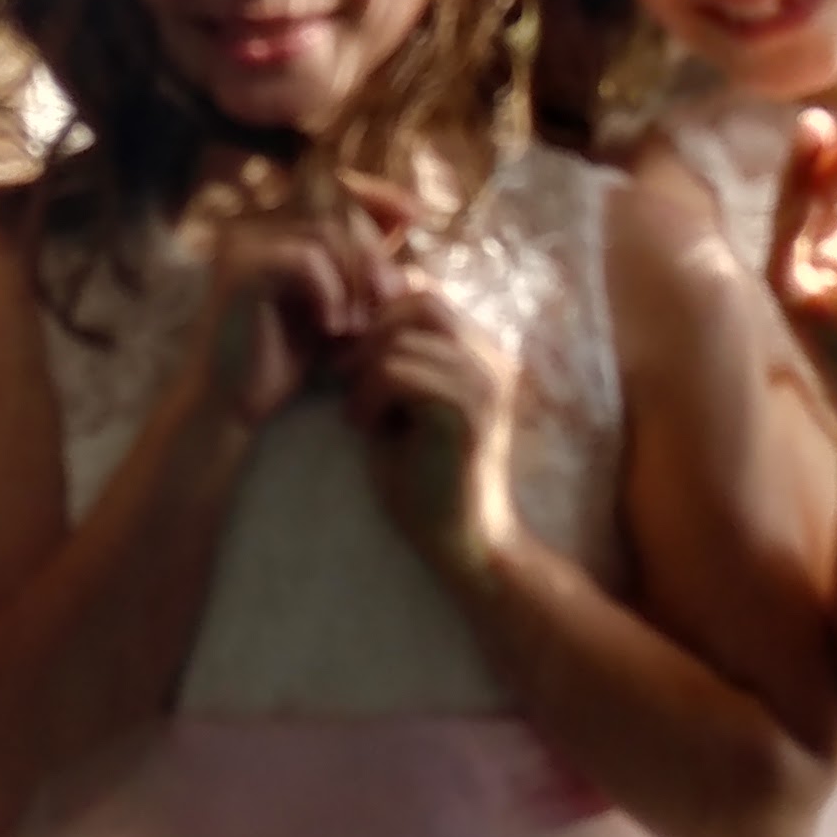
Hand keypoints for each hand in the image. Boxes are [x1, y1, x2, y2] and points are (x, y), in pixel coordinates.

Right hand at [184, 170, 413, 425]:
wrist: (236, 405)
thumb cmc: (286, 358)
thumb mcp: (339, 301)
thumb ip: (362, 259)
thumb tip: (409, 212)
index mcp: (275, 228)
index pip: (334, 187)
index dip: (377, 194)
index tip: (414, 216)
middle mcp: (255, 225)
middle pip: (337, 213)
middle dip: (373, 255)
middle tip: (390, 298)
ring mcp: (244, 242)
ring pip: (326, 234)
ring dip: (354, 280)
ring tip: (359, 325)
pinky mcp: (240, 267)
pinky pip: (305, 259)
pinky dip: (329, 293)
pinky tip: (334, 328)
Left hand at [343, 290, 522, 582]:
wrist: (459, 541)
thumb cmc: (422, 475)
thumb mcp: (402, 401)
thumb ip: (392, 356)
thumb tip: (351, 312)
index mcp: (482, 353)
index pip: (427, 295)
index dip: (380, 315)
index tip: (350, 357)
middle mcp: (493, 359)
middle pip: (421, 302)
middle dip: (370, 333)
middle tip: (343, 375)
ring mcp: (485, 382)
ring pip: (401, 339)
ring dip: (365, 372)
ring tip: (358, 411)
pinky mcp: (467, 411)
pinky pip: (396, 373)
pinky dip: (367, 397)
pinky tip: (363, 428)